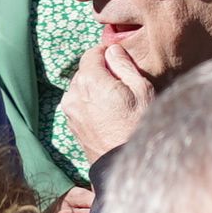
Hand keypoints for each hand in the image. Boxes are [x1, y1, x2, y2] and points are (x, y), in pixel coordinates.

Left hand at [58, 40, 155, 163]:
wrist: (123, 162)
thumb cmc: (137, 125)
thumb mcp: (141, 90)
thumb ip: (124, 65)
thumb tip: (113, 50)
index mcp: (90, 81)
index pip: (91, 53)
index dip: (106, 53)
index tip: (119, 60)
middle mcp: (73, 93)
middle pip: (84, 71)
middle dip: (101, 72)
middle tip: (121, 83)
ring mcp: (69, 110)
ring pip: (80, 87)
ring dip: (94, 88)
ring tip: (114, 101)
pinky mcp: (71, 124)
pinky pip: (78, 103)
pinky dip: (90, 102)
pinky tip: (107, 113)